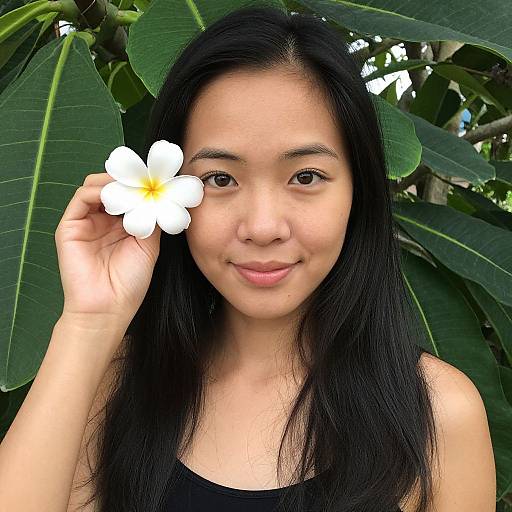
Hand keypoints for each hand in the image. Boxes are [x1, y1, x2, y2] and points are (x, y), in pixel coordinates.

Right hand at [54, 173, 160, 326]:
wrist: (108, 308)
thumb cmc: (129, 283)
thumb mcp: (148, 246)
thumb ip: (151, 219)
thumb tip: (160, 196)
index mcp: (121, 226)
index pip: (128, 196)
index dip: (141, 186)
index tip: (158, 179)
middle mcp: (103, 221)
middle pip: (112, 188)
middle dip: (129, 180)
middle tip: (146, 176)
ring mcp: (85, 222)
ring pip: (96, 188)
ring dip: (115, 182)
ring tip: (133, 185)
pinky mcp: (70, 226)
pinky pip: (82, 198)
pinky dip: (99, 190)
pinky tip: (116, 194)